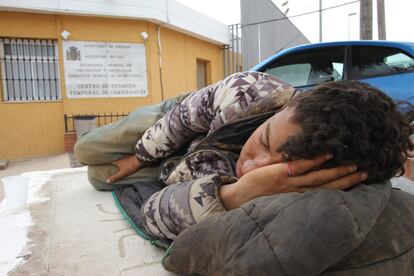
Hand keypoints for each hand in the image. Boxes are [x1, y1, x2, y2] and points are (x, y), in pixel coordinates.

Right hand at [106, 154, 141, 183]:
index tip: (102, 163)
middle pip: (114, 160)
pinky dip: (123, 162)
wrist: (140, 159)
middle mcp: (120, 159)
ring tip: (115, 165)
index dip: (106, 162)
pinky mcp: (130, 158)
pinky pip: (124, 160)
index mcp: (117, 161)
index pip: (110, 161)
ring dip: (117, 162)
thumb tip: (107, 181)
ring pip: (119, 160)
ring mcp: (125, 158)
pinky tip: (124, 164)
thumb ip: (115, 177)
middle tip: (109, 164)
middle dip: (112, 162)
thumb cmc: (130, 166)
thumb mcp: (122, 173)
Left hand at [220, 154, 367, 208]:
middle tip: (366, 171)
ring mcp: (290, 182)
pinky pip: (300, 166)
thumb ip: (297, 188)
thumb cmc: (262, 195)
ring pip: (319, 176)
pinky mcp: (280, 174)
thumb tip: (310, 179)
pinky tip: (327, 153)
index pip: (328, 191)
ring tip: (354, 164)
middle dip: (348, 179)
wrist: (240, 198)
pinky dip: (314, 160)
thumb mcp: (283, 195)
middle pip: (329, 185)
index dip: (345, 185)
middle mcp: (299, 191)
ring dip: (337, 170)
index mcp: (301, 196)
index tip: (361, 178)